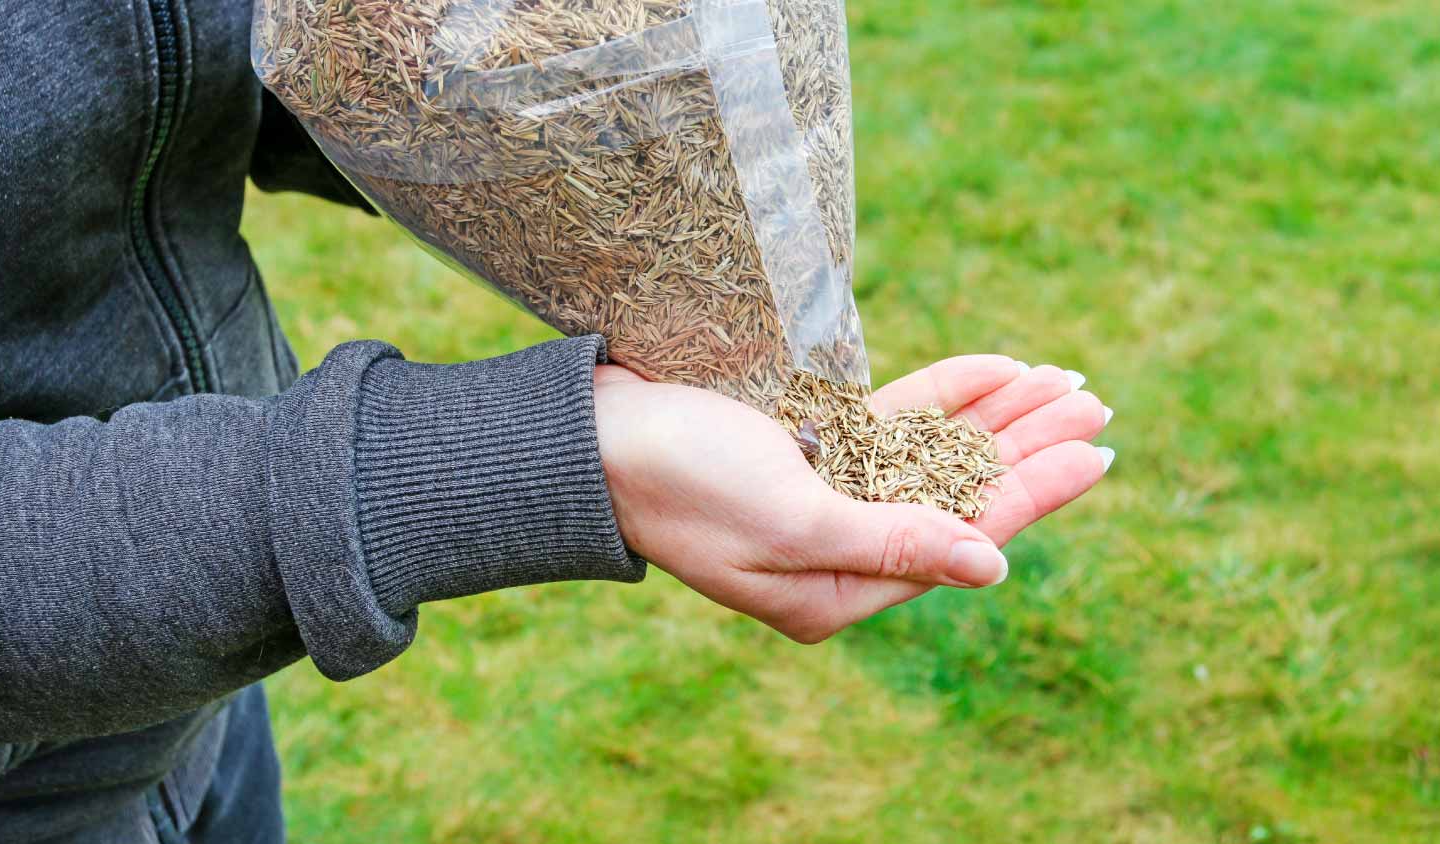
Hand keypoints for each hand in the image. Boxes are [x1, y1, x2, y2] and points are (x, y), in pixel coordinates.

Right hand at [593, 357, 1110, 642]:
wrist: (590, 437)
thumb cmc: (680, 482)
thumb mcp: (791, 520)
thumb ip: (893, 543)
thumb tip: (991, 567)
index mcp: (836, 589)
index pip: (960, 535)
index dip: (1033, 492)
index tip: (1096, 452)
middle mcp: (840, 548)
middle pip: (958, 494)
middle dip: (1026, 447)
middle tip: (1095, 404)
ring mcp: (826, 495)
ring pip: (934, 455)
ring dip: (996, 418)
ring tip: (1064, 382)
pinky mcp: (809, 448)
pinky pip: (894, 424)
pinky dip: (942, 397)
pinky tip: (993, 372)